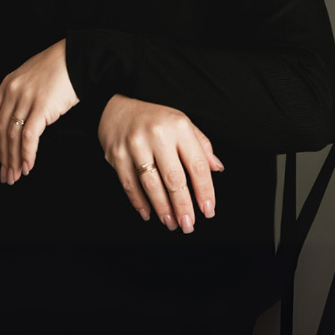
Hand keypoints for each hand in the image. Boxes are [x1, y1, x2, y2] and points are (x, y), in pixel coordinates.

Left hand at [0, 39, 78, 182]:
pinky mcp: (41, 107)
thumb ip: (17, 93)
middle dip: (2, 157)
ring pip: (13, 136)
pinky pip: (29, 136)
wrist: (76, 57)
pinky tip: (28, 165)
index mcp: (7, 85)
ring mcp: (25, 99)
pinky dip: (27, 154)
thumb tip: (10, 111)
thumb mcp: (28, 75)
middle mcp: (12, 93)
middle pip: (1, 132)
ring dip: (14, 160)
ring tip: (16, 175)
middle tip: (4, 175)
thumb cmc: (57, 66)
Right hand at [98, 94, 223, 233]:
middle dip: (183, 206)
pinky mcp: (117, 154)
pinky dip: (139, 202)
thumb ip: (201, 145)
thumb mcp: (182, 123)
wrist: (118, 110)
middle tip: (188, 225)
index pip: (196, 164)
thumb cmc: (155, 119)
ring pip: (151, 184)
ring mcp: (135, 144)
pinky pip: (130, 184)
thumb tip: (217, 168)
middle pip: (174, 178)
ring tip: (171, 222)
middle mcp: (157, 134)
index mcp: (178, 126)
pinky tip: (148, 213)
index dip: (204, 190)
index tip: (208, 209)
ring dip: (163, 208)